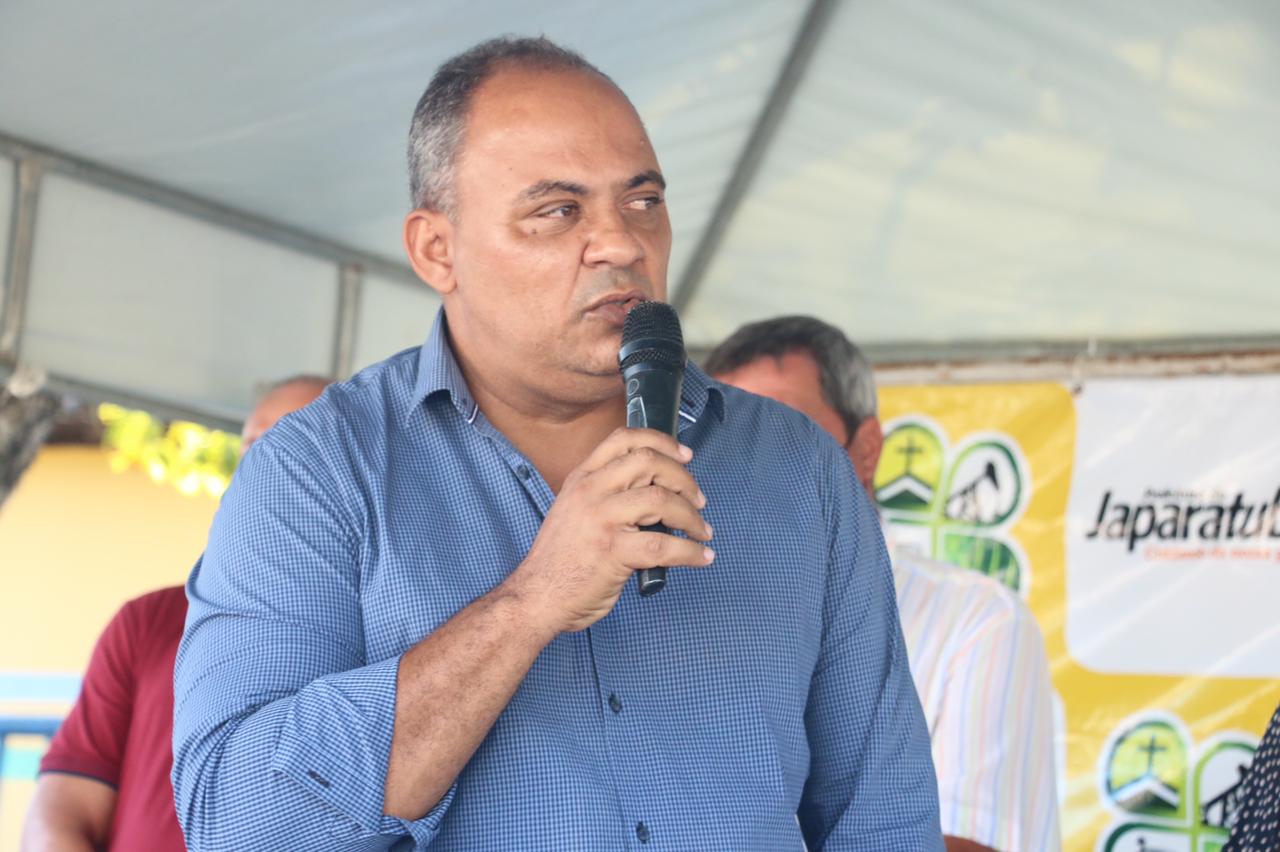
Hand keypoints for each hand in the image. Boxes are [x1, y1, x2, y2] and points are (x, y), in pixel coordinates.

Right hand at [506, 427, 714, 633]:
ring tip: (701, 531)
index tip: (684, 456)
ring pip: (661, 499)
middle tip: (698, 500)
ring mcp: (601, 519)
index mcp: (582, 478)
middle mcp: (590, 491)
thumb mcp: (574, 510)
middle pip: (649, 462)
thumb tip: (656, 489)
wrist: (537, 596)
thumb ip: (605, 493)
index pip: (623, 439)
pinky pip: (663, 545)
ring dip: (691, 516)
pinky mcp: (612, 550)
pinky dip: (690, 552)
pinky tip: (701, 557)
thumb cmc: (561, 560)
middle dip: (684, 479)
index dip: (661, 442)